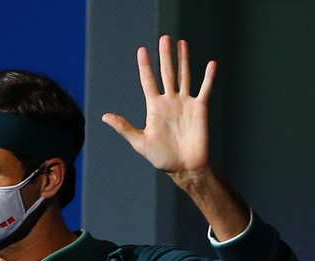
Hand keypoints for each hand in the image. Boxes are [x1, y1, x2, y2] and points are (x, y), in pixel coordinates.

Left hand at [102, 35, 213, 180]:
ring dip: (183, 60)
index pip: (148, 81)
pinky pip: (204, 89)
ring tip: (181, 43)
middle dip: (165, 56)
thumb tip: (104, 117)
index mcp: (154, 107)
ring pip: (184, 76)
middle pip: (166, 73)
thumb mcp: (139, 142)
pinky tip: (210, 64)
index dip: (145, 66)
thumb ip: (124, 127)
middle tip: (164, 38)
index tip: (142, 50)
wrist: (184, 167)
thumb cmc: (161, 157)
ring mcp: (185, 103)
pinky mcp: (199, 108)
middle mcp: (169, 101)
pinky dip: (208, 77)